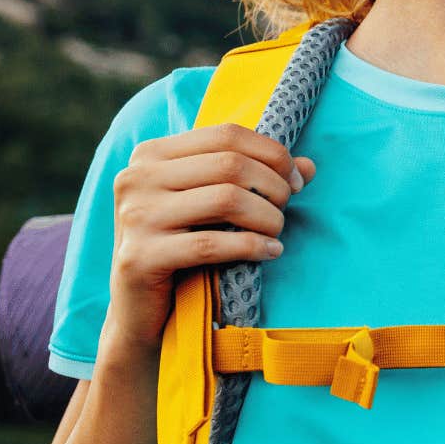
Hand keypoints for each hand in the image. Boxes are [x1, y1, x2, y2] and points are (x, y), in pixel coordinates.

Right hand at [104, 123, 316, 351]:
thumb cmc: (182, 247)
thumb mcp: (213, 204)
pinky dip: (251, 246)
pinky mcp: (139, 257)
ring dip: (267, 217)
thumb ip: (255, 177)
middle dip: (273, 186)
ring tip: (276, 233)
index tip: (296, 181)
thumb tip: (309, 167)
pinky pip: (211, 244)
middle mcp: (135, 178)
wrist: (139, 309)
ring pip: (226, 200)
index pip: (227, 134)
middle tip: (285, 209)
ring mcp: (135, 217)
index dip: (272, 154)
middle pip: (230, 164)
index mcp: (151, 154)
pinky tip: (270, 252)